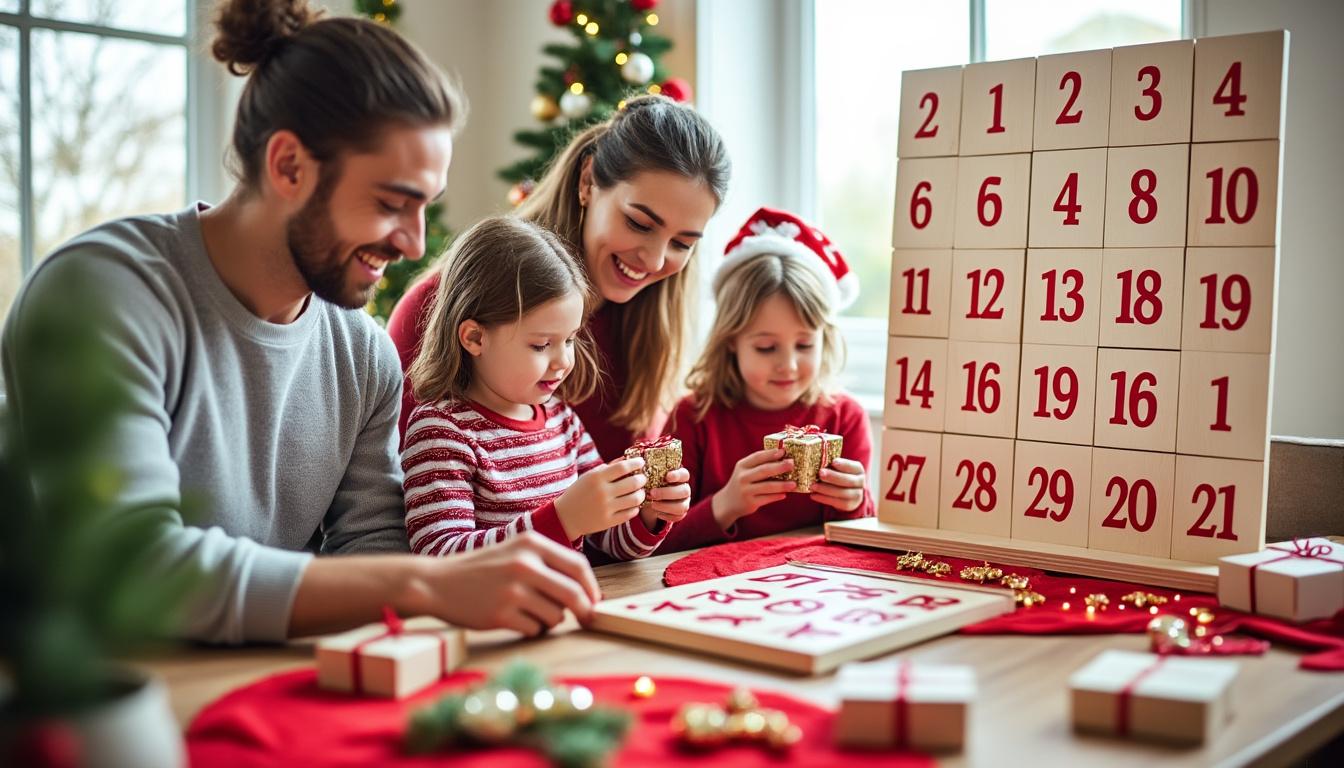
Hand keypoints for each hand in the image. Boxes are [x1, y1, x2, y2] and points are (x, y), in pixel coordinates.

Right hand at [405, 533, 600, 635]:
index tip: (594, 600)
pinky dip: (532, 630)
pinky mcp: (500, 615)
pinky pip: (534, 629)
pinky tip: (515, 620)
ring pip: (555, 616)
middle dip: (585, 610)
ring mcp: (512, 590)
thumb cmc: (483, 570)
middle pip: (573, 594)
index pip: (578, 566)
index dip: (592, 587)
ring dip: (551, 620)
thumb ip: (548, 565)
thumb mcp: (515, 552)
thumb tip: (587, 592)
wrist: (437, 582)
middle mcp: (523, 564)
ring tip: (531, 613)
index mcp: (531, 543)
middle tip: (586, 619)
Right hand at [554, 457, 645, 538]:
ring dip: (641, 494)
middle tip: (642, 478)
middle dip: (642, 479)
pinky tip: (632, 504)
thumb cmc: (579, 492)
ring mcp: (606, 508)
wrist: (565, 516)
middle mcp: (602, 492)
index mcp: (596, 478)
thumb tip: (628, 460)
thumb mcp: (589, 477)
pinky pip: (630, 513)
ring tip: (639, 492)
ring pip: (635, 499)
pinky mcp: (608, 522)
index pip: (623, 467)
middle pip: (633, 482)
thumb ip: (608, 468)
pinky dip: (635, 507)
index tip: (641, 462)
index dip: (636, 463)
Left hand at [639, 466, 690, 530]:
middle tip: (652, 493)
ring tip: (652, 504)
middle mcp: (684, 488)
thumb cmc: (650, 482)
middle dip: (668, 493)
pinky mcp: (681, 512)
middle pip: (685, 491)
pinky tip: (656, 513)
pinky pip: (679, 516)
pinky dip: (667, 515)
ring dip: (667, 506)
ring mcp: (684, 501)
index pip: (684, 474)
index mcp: (679, 476)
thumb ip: (646, 468)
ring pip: (683, 506)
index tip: (667, 476)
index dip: (678, 475)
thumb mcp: (648, 474)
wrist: (651, 498)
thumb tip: (634, 460)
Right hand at [710, 448, 795, 530]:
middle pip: (764, 470)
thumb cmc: (742, 483)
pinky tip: (785, 494)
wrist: (728, 502)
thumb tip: (782, 458)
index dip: (771, 453)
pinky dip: (777, 496)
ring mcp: (746, 491)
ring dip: (782, 485)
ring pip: (767, 486)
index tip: (783, 451)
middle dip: (779, 466)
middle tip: (792, 464)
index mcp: (742, 466)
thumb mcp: (745, 471)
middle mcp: (742, 477)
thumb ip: (759, 464)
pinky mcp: (750, 503)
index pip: (757, 456)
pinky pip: (767, 498)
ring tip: (794, 484)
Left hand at [809, 457, 866, 511]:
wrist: (847, 493)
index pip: (854, 467)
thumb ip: (831, 465)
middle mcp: (860, 482)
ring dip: (826, 489)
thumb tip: (818, 462)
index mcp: (858, 470)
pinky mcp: (849, 505)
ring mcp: (857, 495)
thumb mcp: (838, 468)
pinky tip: (813, 495)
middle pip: (849, 480)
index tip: (833, 462)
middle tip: (821, 473)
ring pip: (843, 493)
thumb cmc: (838, 475)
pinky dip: (824, 499)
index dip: (844, 464)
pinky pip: (836, 502)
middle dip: (833, 477)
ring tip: (813, 486)